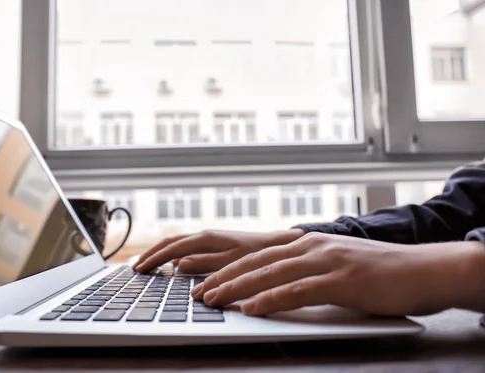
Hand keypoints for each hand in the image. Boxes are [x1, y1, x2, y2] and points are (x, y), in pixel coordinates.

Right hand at [134, 229, 305, 273]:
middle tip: (135, 268)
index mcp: (205, 239)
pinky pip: (185, 248)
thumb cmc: (256, 255)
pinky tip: (170, 265)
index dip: (153, 259)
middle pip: (169, 243)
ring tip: (146, 265)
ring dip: (159, 254)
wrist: (277, 245)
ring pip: (176, 244)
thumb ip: (204, 263)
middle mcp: (204, 236)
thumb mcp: (231, 262)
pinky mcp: (213, 244)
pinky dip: (172, 255)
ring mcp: (208, 239)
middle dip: (151, 255)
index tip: (138, 269)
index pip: (171, 248)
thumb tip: (177, 264)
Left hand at [192, 232, 484, 316]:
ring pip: (269, 273)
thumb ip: (307, 270)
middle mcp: (310, 246)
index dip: (228, 269)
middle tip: (198, 293)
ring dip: (237, 288)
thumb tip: (279, 284)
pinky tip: (251, 309)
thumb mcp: (335, 264)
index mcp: (306, 243)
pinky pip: (296, 290)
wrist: (420, 269)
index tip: (205, 281)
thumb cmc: (377, 272)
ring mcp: (324, 260)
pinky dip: (269, 299)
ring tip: (213, 300)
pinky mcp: (339, 280)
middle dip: (223, 278)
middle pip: (256, 262)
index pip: (257, 256)